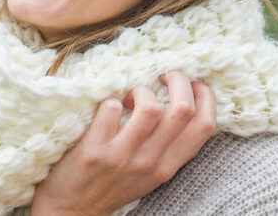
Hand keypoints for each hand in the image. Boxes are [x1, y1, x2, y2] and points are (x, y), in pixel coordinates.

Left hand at [30, 71, 216, 215]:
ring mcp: (122, 156)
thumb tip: (183, 102)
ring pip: (150, 107)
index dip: (206, 97)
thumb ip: (167, 146)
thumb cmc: (113, 185)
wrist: (72, 212)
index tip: (195, 84)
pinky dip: (110, 99)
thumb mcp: (150, 173)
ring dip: (141, 90)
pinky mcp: (94, 151)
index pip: (204, 126)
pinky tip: (107, 108)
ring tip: (131, 95)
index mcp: (168, 166)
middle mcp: (150, 162)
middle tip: (165, 76)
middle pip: (182, 110)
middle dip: (179, 81)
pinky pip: (111, 108)